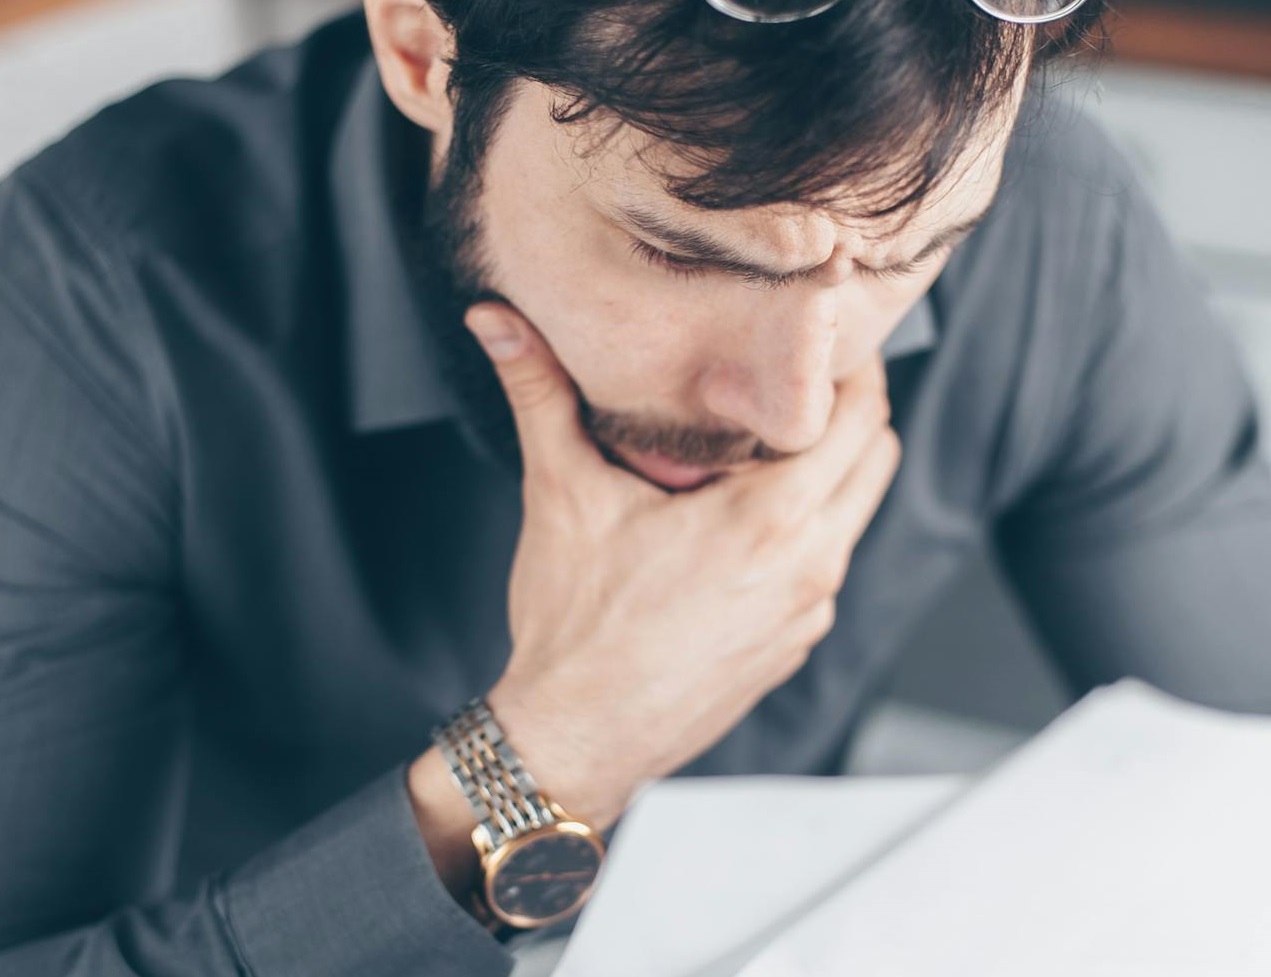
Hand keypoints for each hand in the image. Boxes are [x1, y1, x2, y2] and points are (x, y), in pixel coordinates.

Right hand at [464, 302, 899, 829]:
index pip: (862, 416)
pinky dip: (809, 530)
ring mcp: (809, 612)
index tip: (815, 342)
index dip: (847, 367)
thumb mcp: (561, 495)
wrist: (577, 739)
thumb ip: (539, 394)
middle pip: (878, 458)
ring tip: (766, 449)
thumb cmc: (575, 626)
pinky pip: (827, 565)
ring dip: (830, 473)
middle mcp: (810, 565)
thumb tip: (495, 318)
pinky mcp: (794, 645)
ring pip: (856, 513)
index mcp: (771, 520)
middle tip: (795, 386)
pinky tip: (747, 524)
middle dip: (850, 413)